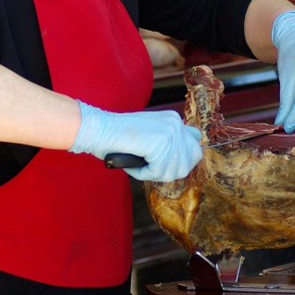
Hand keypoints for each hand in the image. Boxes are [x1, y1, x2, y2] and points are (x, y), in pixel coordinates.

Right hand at [70, 101, 202, 181]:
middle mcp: (176, 124)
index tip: (164, 162)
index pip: (195, 146)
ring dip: (154, 174)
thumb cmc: (118, 136)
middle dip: (170, 170)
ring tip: (138, 164)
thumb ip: (167, 143)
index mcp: (174, 120)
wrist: (100, 129)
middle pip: (190, 162)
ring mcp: (170, 133)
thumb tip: (183, 161)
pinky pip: (158, 172)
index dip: (182, 160)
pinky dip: (143, 173)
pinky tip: (133, 163)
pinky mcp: (160, 144)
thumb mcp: (150, 134)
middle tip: (151, 167)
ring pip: (174, 171)